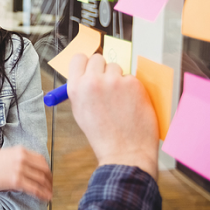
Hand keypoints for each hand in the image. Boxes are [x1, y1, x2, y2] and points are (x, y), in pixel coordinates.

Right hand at [0, 146, 52, 201]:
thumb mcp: (6, 154)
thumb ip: (19, 158)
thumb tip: (29, 167)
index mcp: (20, 150)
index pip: (41, 159)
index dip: (47, 169)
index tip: (48, 176)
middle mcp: (22, 158)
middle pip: (44, 169)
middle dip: (50, 179)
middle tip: (50, 186)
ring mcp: (19, 169)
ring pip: (41, 179)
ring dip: (48, 188)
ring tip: (49, 194)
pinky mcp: (16, 180)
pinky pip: (34, 188)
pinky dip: (42, 194)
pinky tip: (45, 198)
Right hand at [66, 54, 158, 179]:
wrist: (125, 152)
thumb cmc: (103, 136)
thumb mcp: (80, 112)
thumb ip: (82, 89)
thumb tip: (87, 73)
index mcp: (76, 88)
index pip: (78, 58)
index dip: (86, 63)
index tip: (92, 68)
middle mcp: (92, 81)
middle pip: (97, 58)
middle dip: (103, 69)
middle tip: (108, 84)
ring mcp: (114, 81)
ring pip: (116, 67)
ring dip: (118, 79)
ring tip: (120, 101)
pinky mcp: (132, 83)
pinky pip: (131, 78)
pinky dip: (132, 89)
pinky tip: (131, 105)